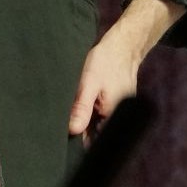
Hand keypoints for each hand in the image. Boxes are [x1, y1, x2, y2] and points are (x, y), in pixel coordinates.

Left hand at [66, 0, 182, 137]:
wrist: (123, 45)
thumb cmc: (107, 61)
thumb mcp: (89, 83)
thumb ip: (81, 108)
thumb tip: (72, 130)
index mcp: (111, 116)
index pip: (92, 141)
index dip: (76, 140)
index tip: (62, 135)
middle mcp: (116, 117)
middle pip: (93, 133)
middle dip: (79, 129)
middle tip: (67, 116)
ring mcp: (116, 111)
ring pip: (95, 124)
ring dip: (84, 119)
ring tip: (76, 105)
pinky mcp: (114, 104)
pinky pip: (99, 114)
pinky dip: (90, 110)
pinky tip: (83, 100)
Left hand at [67, 0, 182, 186]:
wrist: (123, 47)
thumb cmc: (105, 61)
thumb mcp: (88, 79)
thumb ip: (81, 104)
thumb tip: (72, 131)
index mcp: (112, 118)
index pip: (104, 156)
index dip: (102, 182)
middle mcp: (113, 123)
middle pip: (102, 155)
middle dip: (97, 179)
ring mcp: (110, 120)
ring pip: (97, 146)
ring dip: (90, 161)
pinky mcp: (104, 114)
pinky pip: (96, 135)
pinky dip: (88, 145)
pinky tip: (80, 154)